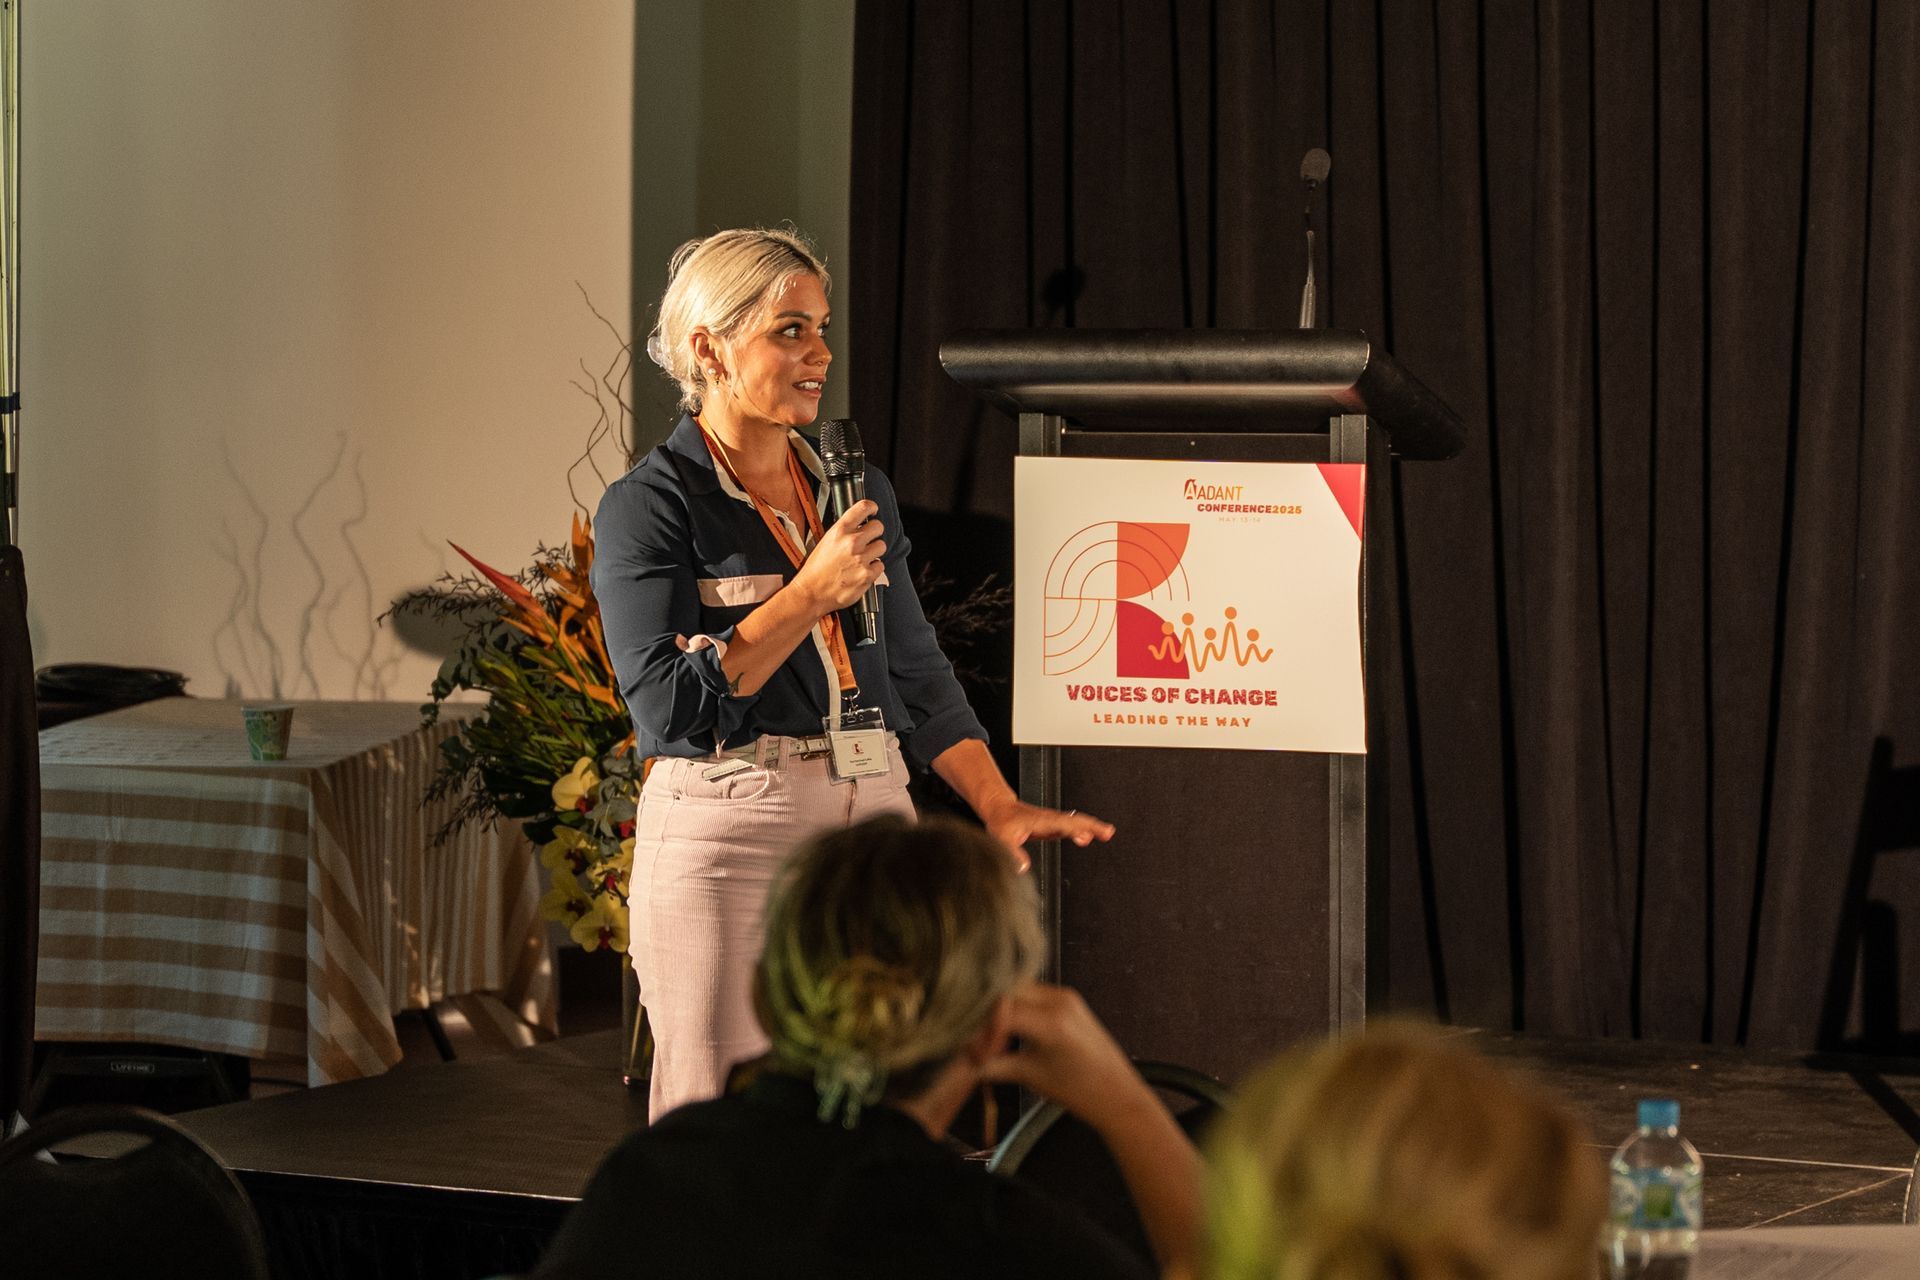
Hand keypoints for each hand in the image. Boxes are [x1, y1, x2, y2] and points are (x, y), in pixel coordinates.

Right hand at [792, 499, 884, 615]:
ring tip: (862, 559)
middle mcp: (852, 542)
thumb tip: (858, 525)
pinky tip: (861, 571)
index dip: (872, 507)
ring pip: (881, 546)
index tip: (873, 510)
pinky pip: (880, 566)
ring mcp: (861, 559)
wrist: (812, 593)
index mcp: (840, 530)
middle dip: (875, 533)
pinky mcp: (867, 575)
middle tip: (869, 540)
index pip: (863, 507)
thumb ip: (843, 532)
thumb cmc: (815, 570)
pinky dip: (873, 569)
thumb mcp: (825, 541)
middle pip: (878, 526)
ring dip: (874, 552)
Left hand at [977, 796, 1113, 872]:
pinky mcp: (1052, 825)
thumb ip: (1013, 854)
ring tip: (1107, 833)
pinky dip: (1081, 830)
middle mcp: (1050, 819)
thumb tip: (1023, 869)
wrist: (1000, 809)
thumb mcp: (1002, 839)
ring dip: (1091, 827)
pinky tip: (1087, 838)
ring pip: (1075, 822)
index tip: (1086, 835)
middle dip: (1092, 825)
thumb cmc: (1001, 822)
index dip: (1075, 829)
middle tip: (1108, 832)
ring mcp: (1052, 821)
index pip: (1061, 824)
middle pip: (1075, 820)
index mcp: (1040, 820)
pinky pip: (1070, 827)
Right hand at [979, 982, 1156, 1133]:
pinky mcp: (1068, 1000)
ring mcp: (1065, 997)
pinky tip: (1010, 1029)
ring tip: (994, 1038)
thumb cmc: (1081, 1091)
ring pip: (1018, 989)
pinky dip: (1017, 1007)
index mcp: (1051, 1021)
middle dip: (987, 1014)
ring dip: (1001, 1009)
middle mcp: (1059, 1001)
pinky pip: (1033, 993)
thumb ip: (993, 1066)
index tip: (975, 1050)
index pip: (1000, 1008)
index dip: (981, 1029)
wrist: (1116, 1094)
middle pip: (1007, 992)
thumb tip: (967, 1062)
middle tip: (979, 1041)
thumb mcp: (1030, 1077)